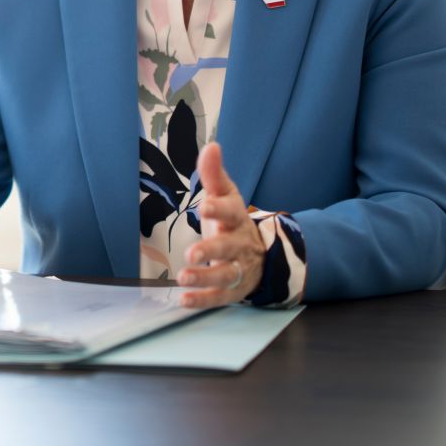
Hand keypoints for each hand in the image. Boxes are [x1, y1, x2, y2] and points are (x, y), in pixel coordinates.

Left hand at [176, 141, 262, 307]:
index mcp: (236, 218)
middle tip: (192, 253)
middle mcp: (239, 244)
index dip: (218, 209)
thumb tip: (211, 146)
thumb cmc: (232, 221)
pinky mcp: (234, 289)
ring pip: (226, 275)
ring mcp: (239, 268)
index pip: (230, 211)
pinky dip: (202, 299)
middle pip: (229, 247)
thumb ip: (215, 174)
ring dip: (205, 277)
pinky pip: (219, 296)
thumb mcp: (225, 196)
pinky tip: (184, 300)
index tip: (205, 206)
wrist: (261, 254)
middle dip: (212, 249)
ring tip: (184, 277)